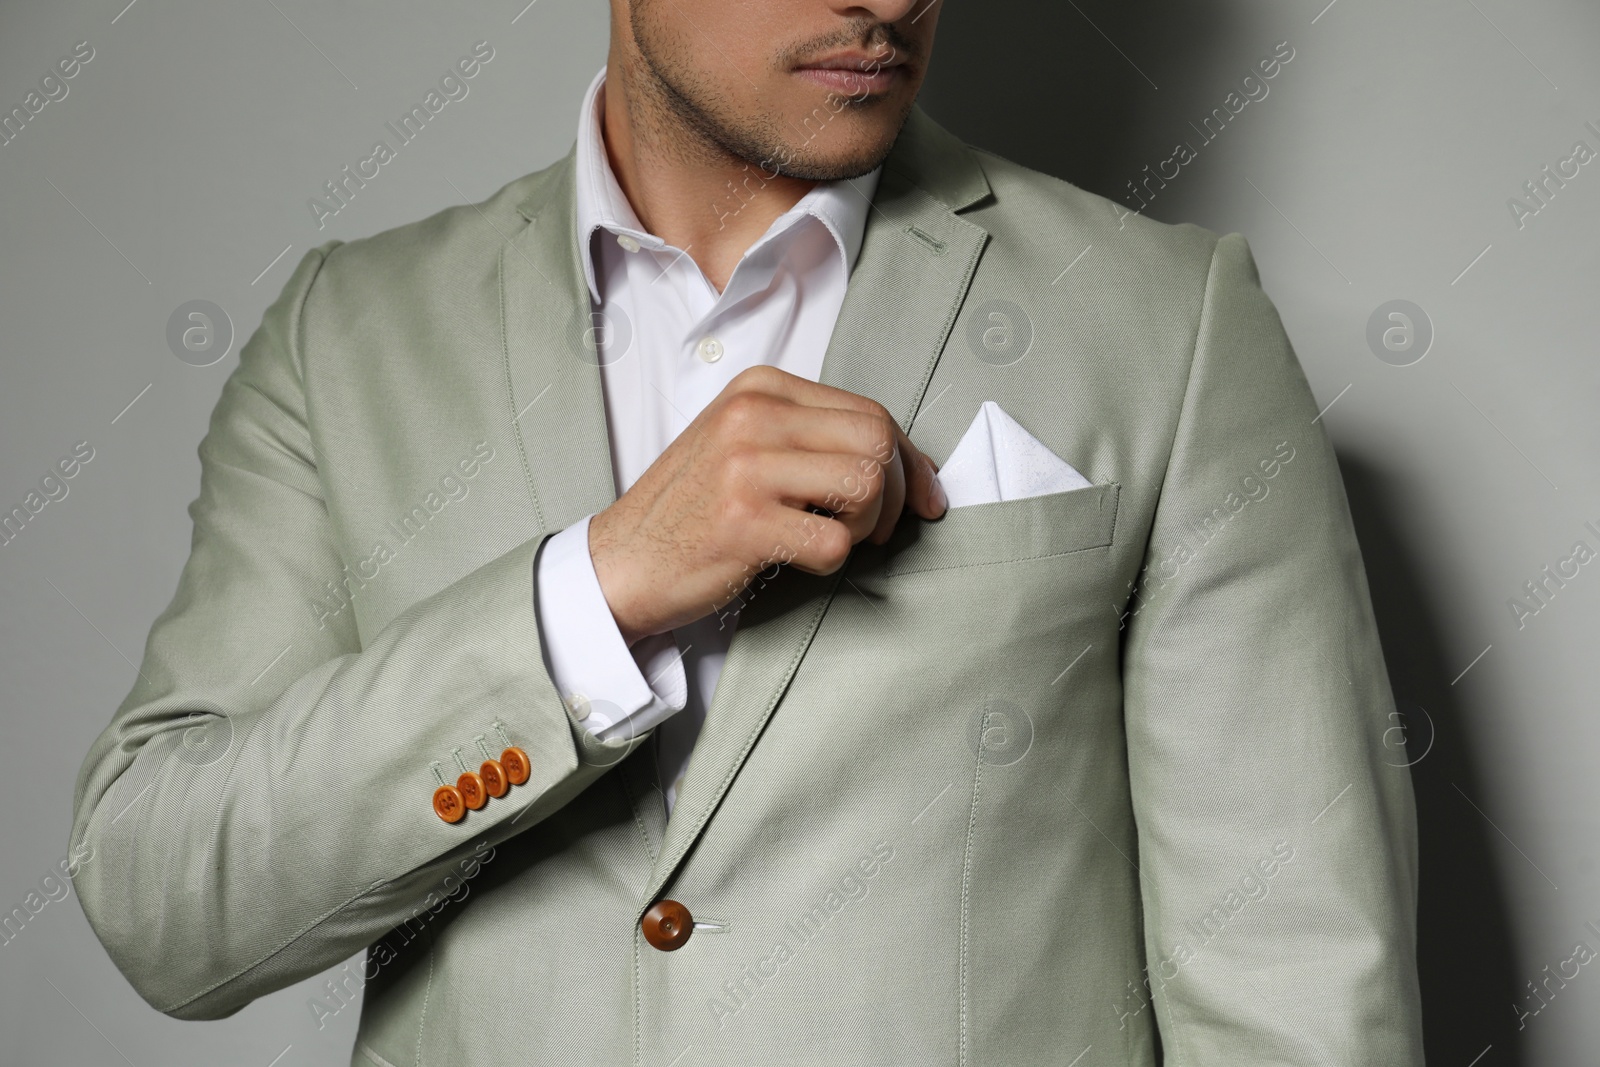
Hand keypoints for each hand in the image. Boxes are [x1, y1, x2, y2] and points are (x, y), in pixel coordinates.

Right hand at [588, 365, 946, 644]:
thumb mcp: (746, 444)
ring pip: (866, 485)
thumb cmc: (694, 508)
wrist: (623, 560)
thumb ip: (816, 439)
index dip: (910, 460)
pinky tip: (800, 559)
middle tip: (876, 528)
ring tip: (834, 538)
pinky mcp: (744, 523)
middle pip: (877, 440)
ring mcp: (746, 467)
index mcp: (759, 388)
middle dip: (898, 493)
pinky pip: (835, 543)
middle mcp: (752, 416)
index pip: (870, 410)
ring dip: (867, 527)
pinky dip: (832, 562)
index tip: (923, 497)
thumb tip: (916, 467)